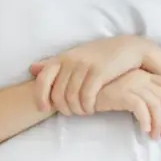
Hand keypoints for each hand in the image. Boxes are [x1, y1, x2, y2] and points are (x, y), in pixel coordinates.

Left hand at [29, 36, 155, 115]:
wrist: (128, 48)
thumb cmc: (100, 55)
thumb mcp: (75, 56)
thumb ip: (54, 63)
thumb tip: (32, 69)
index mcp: (63, 57)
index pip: (42, 79)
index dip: (40, 96)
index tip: (44, 108)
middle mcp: (71, 60)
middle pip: (58, 94)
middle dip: (63, 108)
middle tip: (72, 112)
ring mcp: (85, 66)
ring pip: (72, 98)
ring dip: (77, 110)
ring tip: (84, 111)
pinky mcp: (99, 72)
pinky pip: (86, 97)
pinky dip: (88, 107)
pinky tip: (92, 108)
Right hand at [97, 70, 160, 139]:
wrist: (85, 90)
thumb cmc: (107, 93)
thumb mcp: (129, 90)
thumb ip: (145, 95)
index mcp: (145, 74)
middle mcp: (141, 76)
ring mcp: (132, 84)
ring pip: (156, 105)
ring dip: (158, 124)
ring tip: (154, 137)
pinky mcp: (122, 93)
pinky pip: (141, 108)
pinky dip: (146, 121)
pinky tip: (143, 131)